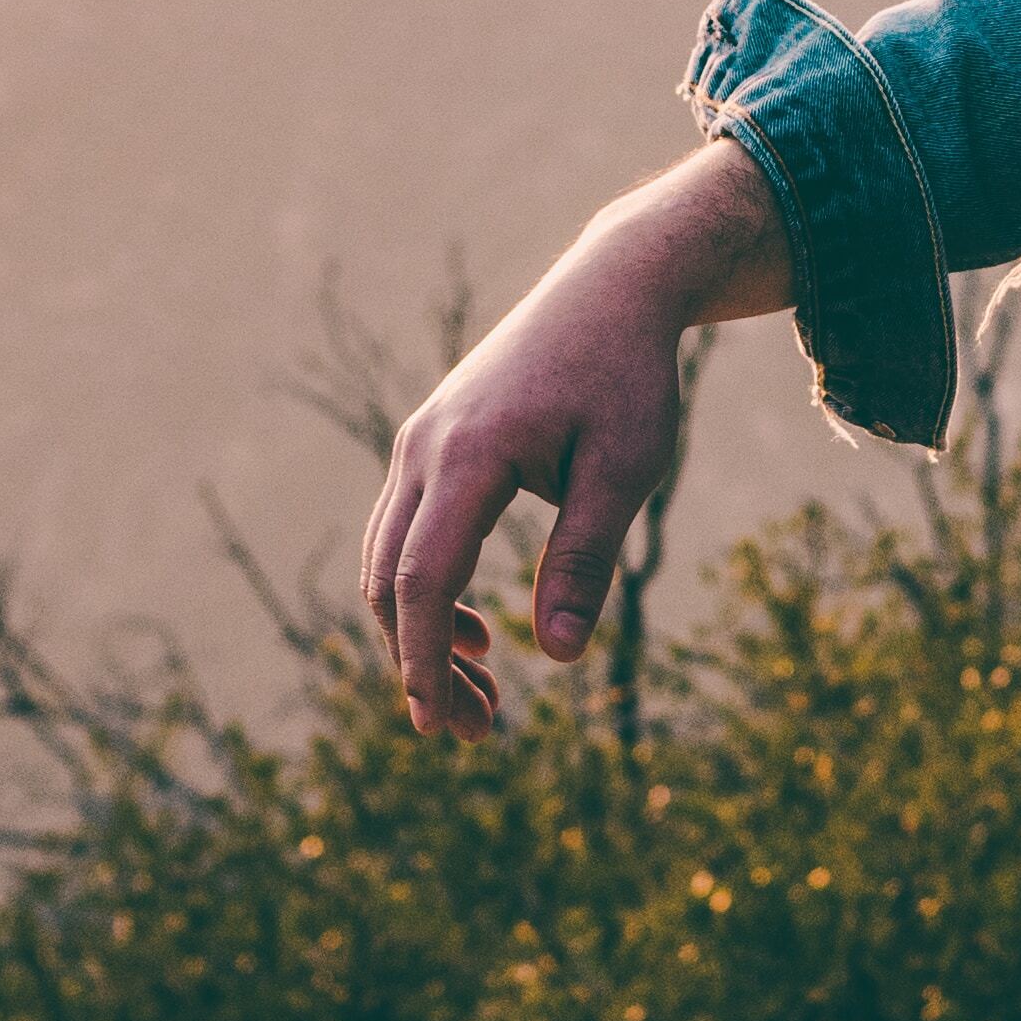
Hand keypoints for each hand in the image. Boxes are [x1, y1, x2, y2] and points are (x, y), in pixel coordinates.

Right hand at [359, 140, 789, 736]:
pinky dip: (429, 591)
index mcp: (469, 456)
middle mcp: (427, 448)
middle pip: (390, 580)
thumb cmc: (629, 376)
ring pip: (391, 560)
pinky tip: (485, 634)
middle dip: (421, 664)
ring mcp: (422, 442)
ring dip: (423, 634)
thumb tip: (559, 657)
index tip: (439, 726)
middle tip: (474, 734)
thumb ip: (586, 560)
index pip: (421, 580)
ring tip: (486, 696)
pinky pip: (409, 531)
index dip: (423, 661)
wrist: (613, 286)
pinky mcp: (436, 442)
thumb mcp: (626, 470)